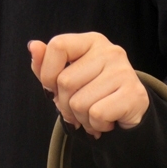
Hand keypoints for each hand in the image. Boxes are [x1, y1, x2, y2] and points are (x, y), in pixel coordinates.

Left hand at [28, 33, 148, 138]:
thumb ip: (47, 64)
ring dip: (82, 119)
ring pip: (80, 103)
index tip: (54, 89)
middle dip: (65, 105)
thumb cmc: (95, 95)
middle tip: (78, 111)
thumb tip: (33, 46)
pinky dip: (96, 126)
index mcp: (92, 41)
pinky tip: (106, 122)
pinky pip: (97, 115)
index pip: (57, 47)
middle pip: (65, 82)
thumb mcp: (68, 78)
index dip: (47, 74)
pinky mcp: (133, 94)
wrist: (128, 115)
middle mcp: (110, 52)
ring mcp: (124, 72)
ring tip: (93, 117)